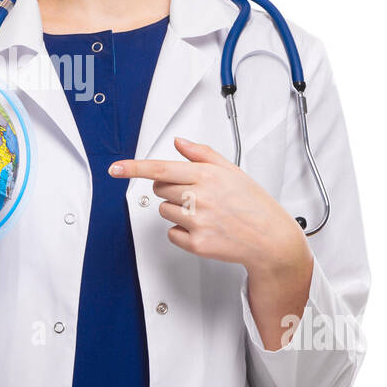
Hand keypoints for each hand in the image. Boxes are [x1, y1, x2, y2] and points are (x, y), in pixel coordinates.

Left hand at [108, 135, 312, 293]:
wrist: (270, 238)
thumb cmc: (253, 204)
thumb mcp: (231, 171)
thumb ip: (202, 154)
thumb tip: (179, 142)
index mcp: (207, 176)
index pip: (161, 168)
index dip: (134, 168)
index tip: (115, 168)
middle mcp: (200, 197)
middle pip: (160, 189)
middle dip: (170, 189)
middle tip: (195, 194)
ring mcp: (198, 222)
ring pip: (163, 211)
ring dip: (177, 210)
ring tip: (204, 213)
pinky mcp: (197, 244)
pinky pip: (172, 233)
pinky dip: (182, 232)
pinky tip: (203, 228)